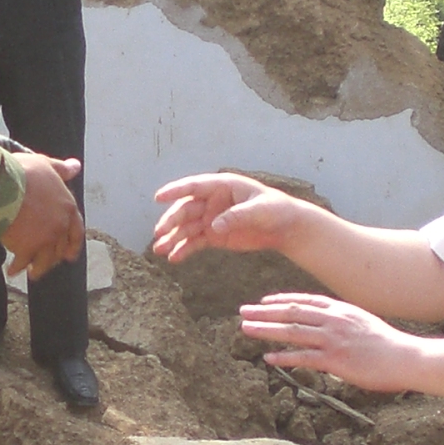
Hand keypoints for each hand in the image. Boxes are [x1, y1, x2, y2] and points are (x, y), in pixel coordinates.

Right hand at [0, 152, 83, 279]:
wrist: (3, 186)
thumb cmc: (23, 172)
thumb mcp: (45, 164)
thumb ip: (61, 169)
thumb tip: (76, 166)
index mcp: (67, 207)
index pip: (76, 230)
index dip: (73, 244)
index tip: (69, 256)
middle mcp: (60, 226)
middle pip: (59, 248)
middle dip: (53, 258)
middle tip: (45, 264)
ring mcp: (45, 239)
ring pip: (44, 260)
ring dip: (38, 268)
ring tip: (30, 273)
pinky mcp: (27, 248)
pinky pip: (23, 262)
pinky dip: (17, 268)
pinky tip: (11, 271)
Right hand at [152, 171, 307, 263]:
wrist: (284, 227)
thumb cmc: (275, 210)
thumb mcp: (259, 210)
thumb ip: (237, 216)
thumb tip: (214, 226)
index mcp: (222, 186)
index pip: (194, 186)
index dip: (176, 191)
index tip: (158, 197)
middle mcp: (212, 201)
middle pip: (186, 210)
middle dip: (171, 221)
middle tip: (159, 233)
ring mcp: (211, 219)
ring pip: (187, 228)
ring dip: (172, 238)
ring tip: (159, 250)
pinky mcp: (215, 236)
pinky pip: (195, 242)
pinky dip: (183, 250)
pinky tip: (174, 258)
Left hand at [239, 291, 418, 392]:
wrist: (408, 358)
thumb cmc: (390, 346)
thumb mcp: (365, 325)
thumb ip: (344, 324)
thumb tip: (329, 330)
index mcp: (342, 310)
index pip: (305, 301)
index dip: (282, 300)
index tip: (264, 302)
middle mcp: (334, 320)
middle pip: (292, 312)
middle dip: (265, 312)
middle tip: (243, 311)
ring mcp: (334, 339)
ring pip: (292, 331)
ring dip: (266, 330)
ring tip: (245, 329)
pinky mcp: (336, 359)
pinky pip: (304, 357)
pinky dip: (284, 357)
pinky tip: (268, 358)